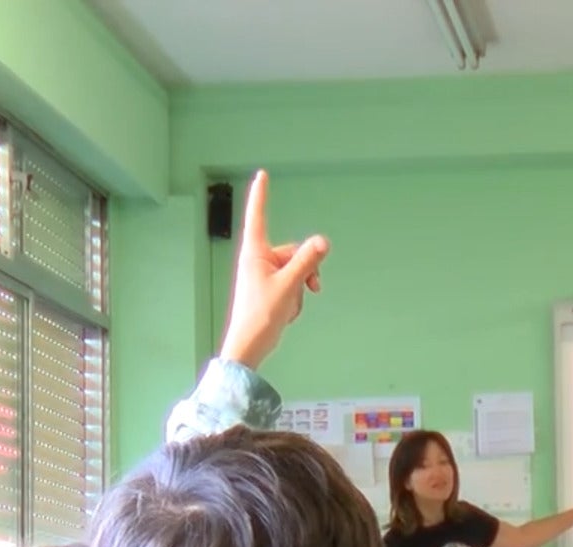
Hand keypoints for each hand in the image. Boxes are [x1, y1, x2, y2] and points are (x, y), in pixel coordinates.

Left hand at [218, 171, 329, 368]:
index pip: (258, 216)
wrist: (250, 346)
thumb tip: (323, 241)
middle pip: (292, 252)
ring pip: (295, 271)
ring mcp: (263, 276)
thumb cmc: (261, 315)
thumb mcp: (289, 285)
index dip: (261, 195)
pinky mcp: (269, 290)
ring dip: (300, 288)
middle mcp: (258, 260)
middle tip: (312, 289)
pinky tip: (287, 311)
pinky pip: (291, 285)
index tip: (261, 174)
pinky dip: (294, 298)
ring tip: (291, 306)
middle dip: (305, 270)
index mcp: (255, 253)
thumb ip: (307, 262)